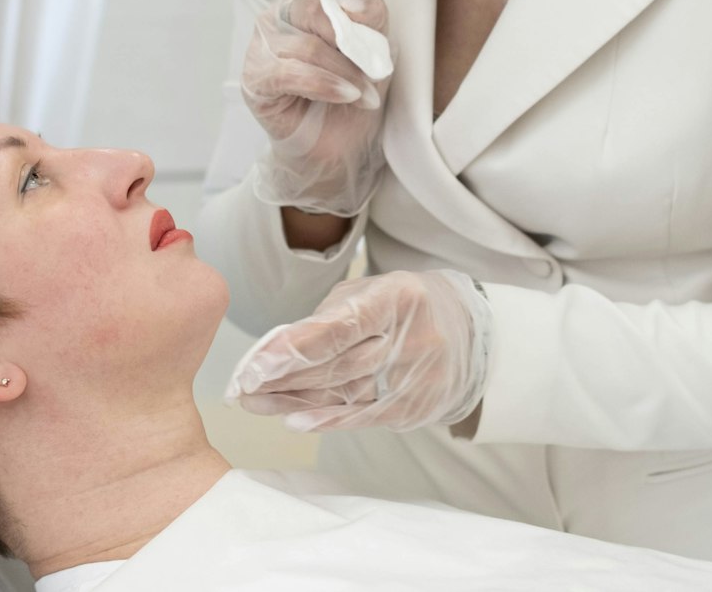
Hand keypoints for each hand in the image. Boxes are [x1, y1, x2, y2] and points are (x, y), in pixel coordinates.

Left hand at [224, 269, 491, 432]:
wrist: (469, 332)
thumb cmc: (403, 306)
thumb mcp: (371, 291)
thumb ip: (328, 316)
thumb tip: (278, 349)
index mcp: (397, 297)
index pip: (337, 328)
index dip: (292, 349)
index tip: (254, 365)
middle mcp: (411, 339)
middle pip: (335, 366)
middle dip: (282, 379)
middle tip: (242, 386)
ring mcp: (416, 378)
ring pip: (343, 394)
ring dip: (294, 401)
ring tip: (256, 402)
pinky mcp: (416, 407)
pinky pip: (363, 417)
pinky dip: (326, 420)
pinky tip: (294, 420)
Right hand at [239, 0, 392, 216]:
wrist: (338, 149)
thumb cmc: (354, 93)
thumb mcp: (375, 53)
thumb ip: (369, 21)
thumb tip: (348, 1)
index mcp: (309, 0)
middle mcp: (282, 14)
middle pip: (320, 8)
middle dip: (353, 42)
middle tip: (373, 69)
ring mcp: (264, 43)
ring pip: (311, 44)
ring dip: (346, 71)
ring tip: (363, 93)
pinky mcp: (256, 75)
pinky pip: (294, 70)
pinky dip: (326, 84)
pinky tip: (346, 95)